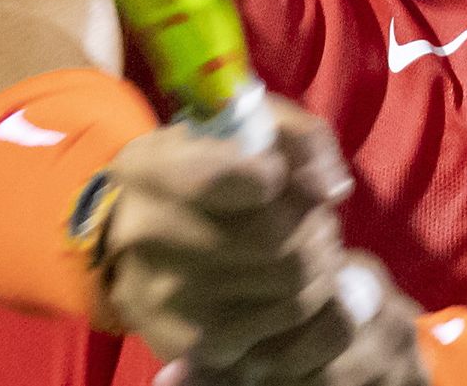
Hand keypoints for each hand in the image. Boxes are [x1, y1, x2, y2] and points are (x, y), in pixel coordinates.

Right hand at [99, 97, 423, 382]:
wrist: (133, 234)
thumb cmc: (203, 165)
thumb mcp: (240, 125)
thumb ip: (300, 136)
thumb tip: (333, 189)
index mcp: (151, 167)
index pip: (251, 180)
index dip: (281, 177)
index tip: (276, 177)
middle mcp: (146, 232)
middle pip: (279, 240)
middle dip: (317, 227)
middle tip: (318, 221)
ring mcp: (163, 294)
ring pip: (290, 287)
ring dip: (319, 266)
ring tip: (310, 249)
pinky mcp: (186, 341)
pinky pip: (278, 327)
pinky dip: (301, 304)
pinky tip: (288, 284)